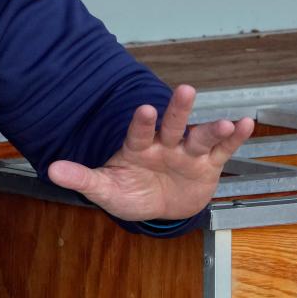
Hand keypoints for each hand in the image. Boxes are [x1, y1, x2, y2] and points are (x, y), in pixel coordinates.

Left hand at [46, 84, 252, 221]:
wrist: (159, 207)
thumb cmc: (130, 192)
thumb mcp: (105, 189)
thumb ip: (82, 178)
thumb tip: (51, 169)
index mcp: (138, 148)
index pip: (139, 133)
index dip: (142, 122)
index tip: (144, 108)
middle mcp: (164, 145)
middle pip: (173, 125)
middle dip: (178, 110)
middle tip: (186, 90)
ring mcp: (187, 154)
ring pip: (200, 137)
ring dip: (212, 129)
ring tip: (225, 122)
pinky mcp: (208, 165)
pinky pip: (223, 150)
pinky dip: (235, 139)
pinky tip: (246, 124)